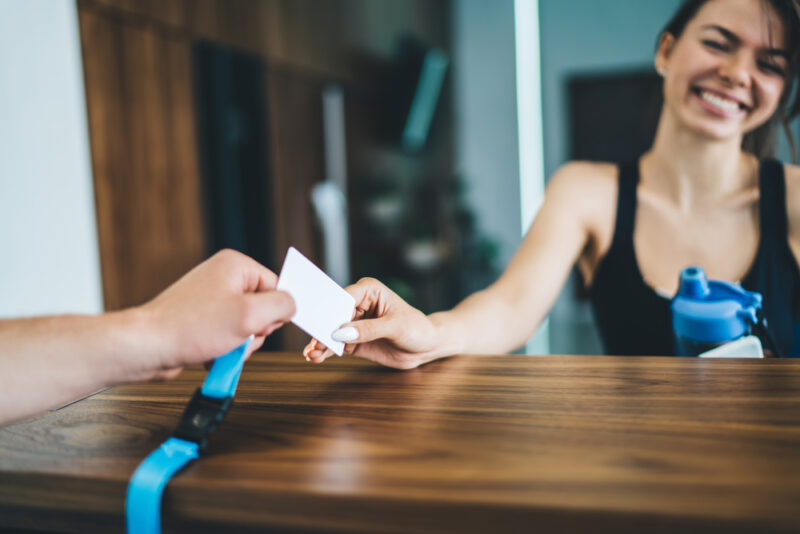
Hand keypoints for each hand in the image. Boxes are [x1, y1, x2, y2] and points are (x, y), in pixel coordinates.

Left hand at [138, 249, 294, 378]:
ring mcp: (211, 298)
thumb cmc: (189, 328)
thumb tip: (291, 306)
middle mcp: (222, 277)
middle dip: (255, 331)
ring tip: (221, 347)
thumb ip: (281, 306)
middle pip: (263, 308)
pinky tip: (212, 353)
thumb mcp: (249, 315)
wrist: (147, 346)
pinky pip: (228, 335)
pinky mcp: (201, 319)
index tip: (262, 325)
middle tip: (237, 337)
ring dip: (241, 343)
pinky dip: (225, 348)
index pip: (277, 286)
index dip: (274, 312)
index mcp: (235, 265)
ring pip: (247, 325)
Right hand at [303, 277, 437, 368]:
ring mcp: (354, 323)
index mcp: (369, 291)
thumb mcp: (395, 327)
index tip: (320, 322)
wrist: (426, 346)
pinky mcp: (354, 340)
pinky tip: (316, 357)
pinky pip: (336, 345)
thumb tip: (342, 333)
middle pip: (333, 315)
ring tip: (313, 353)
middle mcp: (358, 304)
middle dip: (323, 328)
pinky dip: (326, 351)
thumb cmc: (417, 328)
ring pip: (332, 331)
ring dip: (321, 342)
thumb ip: (369, 329)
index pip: (343, 298)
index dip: (330, 310)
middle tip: (314, 341)